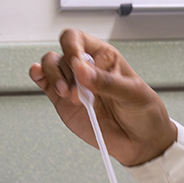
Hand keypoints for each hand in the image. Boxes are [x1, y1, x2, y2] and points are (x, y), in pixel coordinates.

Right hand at [29, 30, 177, 166]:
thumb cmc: (144, 113)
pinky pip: (45, 83)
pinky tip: (39, 76)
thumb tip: (83, 71)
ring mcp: (74, 84)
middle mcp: (86, 68)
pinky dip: (38, 76)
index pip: (78, 40)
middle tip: (78, 91)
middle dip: (66, 71)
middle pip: (61, 54)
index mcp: (105, 57)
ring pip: (50, 66)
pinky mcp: (64, 102)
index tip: (79, 67)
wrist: (142, 143)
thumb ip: (107, 82)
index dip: (73, 49)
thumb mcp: (133, 94)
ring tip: (69, 95)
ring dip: (54, 78)